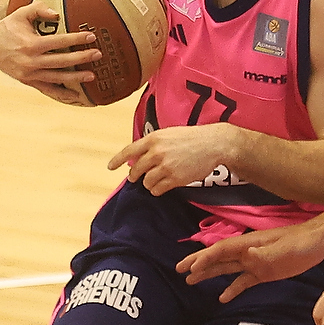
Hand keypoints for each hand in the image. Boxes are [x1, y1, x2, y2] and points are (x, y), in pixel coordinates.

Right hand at [0, 3, 100, 103]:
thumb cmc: (8, 26)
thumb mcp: (21, 13)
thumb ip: (39, 9)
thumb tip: (57, 13)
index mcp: (31, 44)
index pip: (59, 42)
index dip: (76, 39)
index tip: (91, 36)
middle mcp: (31, 61)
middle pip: (62, 61)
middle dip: (82, 58)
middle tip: (98, 54)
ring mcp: (30, 74)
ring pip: (57, 78)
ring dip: (76, 78)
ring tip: (92, 75)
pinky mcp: (28, 81)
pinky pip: (48, 89)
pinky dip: (62, 94)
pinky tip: (76, 95)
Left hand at [109, 125, 239, 195]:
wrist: (213, 144)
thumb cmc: (192, 138)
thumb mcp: (169, 134)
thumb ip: (153, 144)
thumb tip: (137, 158)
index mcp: (154, 139)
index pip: (129, 150)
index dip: (118, 160)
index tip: (110, 167)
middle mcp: (157, 152)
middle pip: (136, 170)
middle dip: (135, 175)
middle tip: (137, 177)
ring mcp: (165, 166)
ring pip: (146, 182)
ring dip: (148, 183)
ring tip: (155, 180)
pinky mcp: (175, 179)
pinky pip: (157, 190)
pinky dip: (157, 190)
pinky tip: (162, 186)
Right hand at [176, 222, 323, 302]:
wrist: (317, 243)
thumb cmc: (301, 243)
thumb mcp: (283, 248)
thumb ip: (265, 253)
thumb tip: (247, 254)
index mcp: (248, 244)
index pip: (221, 251)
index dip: (204, 258)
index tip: (190, 268)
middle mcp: (247, 252)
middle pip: (217, 258)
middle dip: (198, 263)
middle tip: (179, 271)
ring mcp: (254, 262)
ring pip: (226, 269)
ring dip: (209, 275)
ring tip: (190, 281)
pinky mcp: (264, 273)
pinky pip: (243, 282)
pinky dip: (232, 289)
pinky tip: (222, 298)